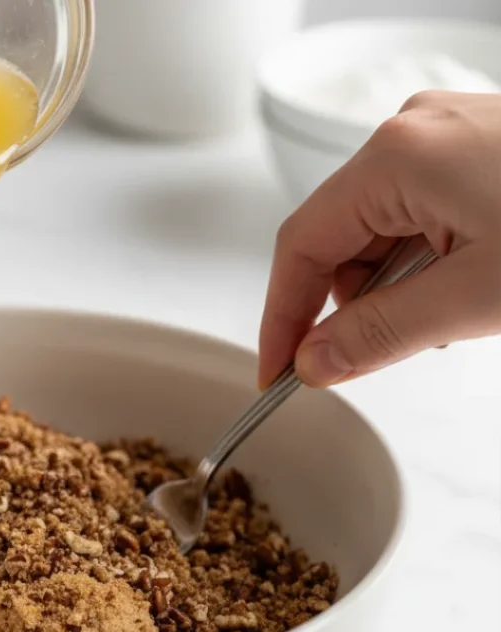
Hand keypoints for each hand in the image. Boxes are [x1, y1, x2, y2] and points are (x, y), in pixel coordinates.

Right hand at [259, 91, 500, 387]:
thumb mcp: (476, 299)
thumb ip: (380, 335)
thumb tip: (316, 363)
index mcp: (397, 158)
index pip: (300, 247)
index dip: (281, 318)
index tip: (279, 373)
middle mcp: (412, 134)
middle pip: (337, 239)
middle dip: (350, 305)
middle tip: (379, 354)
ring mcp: (446, 138)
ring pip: (381, 233)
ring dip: (396, 289)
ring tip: (455, 314)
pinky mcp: (477, 153)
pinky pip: (421, 218)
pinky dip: (430, 265)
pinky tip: (474, 284)